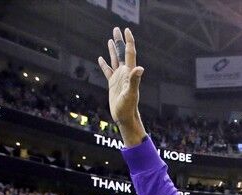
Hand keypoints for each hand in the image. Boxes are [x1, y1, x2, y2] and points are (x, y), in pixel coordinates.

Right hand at [97, 28, 145, 145]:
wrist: (124, 117)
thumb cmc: (128, 107)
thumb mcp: (131, 93)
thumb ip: (134, 80)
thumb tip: (140, 68)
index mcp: (129, 73)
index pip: (130, 53)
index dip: (129, 41)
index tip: (126, 30)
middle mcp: (125, 73)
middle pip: (122, 53)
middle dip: (119, 41)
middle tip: (117, 29)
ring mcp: (118, 78)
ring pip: (115, 59)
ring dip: (112, 49)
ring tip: (110, 39)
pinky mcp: (112, 84)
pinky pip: (108, 71)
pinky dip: (104, 64)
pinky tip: (101, 58)